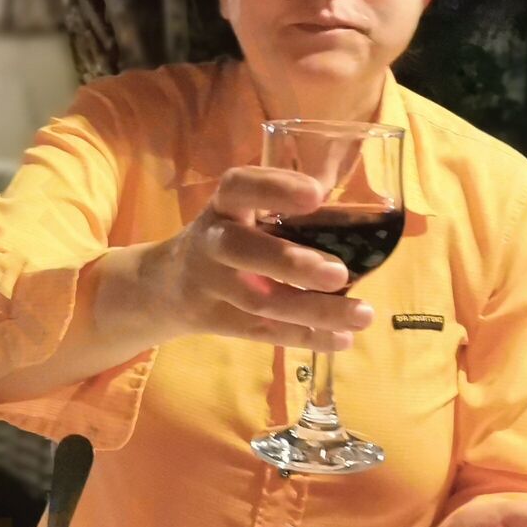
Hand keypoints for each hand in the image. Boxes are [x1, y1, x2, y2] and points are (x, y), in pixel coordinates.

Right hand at [140, 166, 373, 351]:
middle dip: (291, 263)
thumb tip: (345, 191)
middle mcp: (212, 242)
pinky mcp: (221, 322)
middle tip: (339, 273)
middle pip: (242, 251)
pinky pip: (263, 332)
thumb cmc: (225, 236)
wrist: (164, 286)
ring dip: (313, 310)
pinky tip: (342, 339)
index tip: (317, 194)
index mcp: (223, 206)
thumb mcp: (240, 211)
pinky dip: (305, 336)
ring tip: (362, 315)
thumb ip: (282, 204)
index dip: (275, 188)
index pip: (239, 187)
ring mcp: (213, 286)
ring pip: (259, 300)